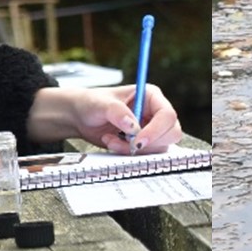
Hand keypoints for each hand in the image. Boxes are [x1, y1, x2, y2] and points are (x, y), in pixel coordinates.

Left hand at [30, 81, 182, 153]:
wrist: (80, 117)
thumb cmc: (91, 103)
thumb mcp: (101, 104)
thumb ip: (118, 112)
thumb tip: (134, 127)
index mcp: (151, 97)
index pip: (167, 115)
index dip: (157, 130)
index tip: (138, 141)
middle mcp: (155, 113)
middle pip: (171, 133)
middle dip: (150, 143)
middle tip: (128, 144)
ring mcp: (150, 129)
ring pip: (159, 147)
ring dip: (134, 149)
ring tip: (112, 140)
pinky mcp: (143, 142)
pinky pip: (145, 154)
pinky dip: (127, 153)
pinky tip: (112, 142)